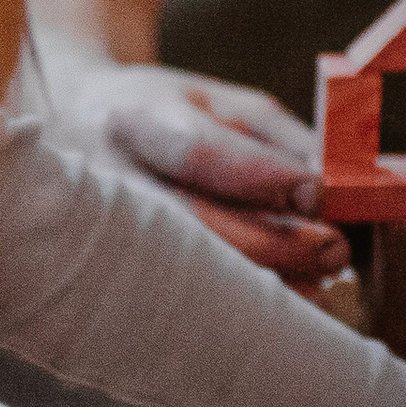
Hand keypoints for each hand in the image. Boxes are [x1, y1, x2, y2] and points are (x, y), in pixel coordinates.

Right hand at [42, 55, 345, 286]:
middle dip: (276, 244)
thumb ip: (278, 141)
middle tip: (334, 251)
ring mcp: (102, 232)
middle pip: (193, 224)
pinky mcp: (110, 272)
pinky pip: (178, 297)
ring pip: (185, 273)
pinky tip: (281, 297)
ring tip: (318, 277)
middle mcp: (109, 178)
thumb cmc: (163, 114)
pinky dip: (237, 304)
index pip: (199, 154)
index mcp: (137, 118)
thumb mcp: (220, 102)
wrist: (71, 125)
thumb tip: (331, 193)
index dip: (263, 178)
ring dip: (263, 283)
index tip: (319, 193)